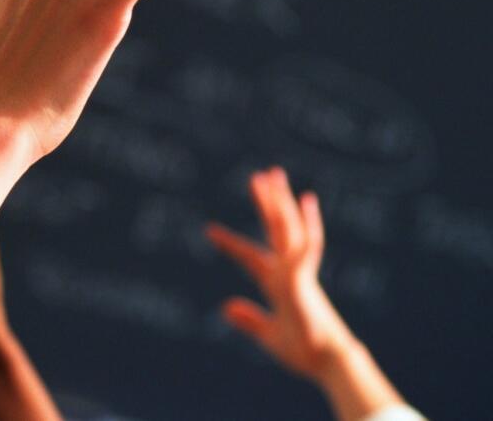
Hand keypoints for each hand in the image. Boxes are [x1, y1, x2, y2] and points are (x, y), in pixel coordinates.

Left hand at [206, 167, 355, 380]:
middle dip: (268, 204)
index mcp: (280, 285)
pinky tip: (305, 201)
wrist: (331, 363)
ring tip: (269, 175)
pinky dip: (306, 225)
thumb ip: (251, 320)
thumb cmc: (306, 353)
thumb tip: (226, 307)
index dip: (232, 244)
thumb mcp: (269, 336)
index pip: (252, 257)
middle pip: (276, 231)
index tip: (209, 230)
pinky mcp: (305, 280)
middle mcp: (290, 272)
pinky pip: (305, 248)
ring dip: (279, 202)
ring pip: (289, 230)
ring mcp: (298, 273)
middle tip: (259, 175)